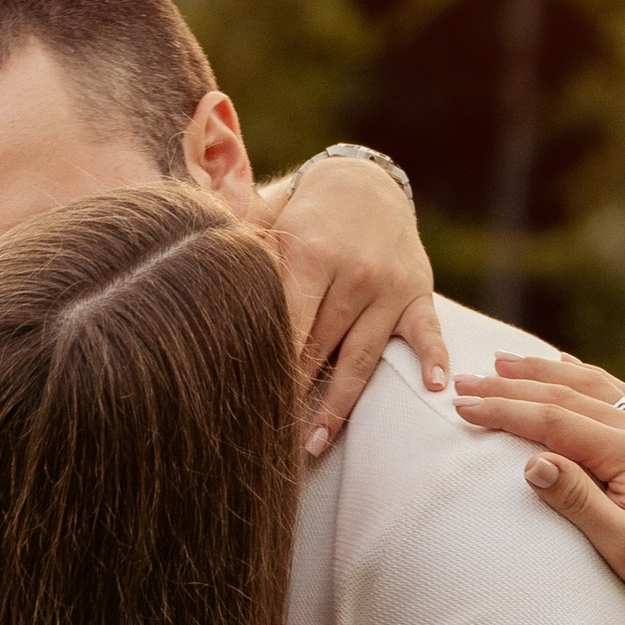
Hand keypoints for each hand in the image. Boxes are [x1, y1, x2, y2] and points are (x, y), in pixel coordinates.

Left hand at [263, 154, 445, 458]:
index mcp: (309, 253)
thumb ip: (238, 242)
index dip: (266, 366)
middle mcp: (352, 274)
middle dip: (292, 396)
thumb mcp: (269, 214)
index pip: (285, 324)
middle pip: (318, 349)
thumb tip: (189, 259)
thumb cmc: (302, 210)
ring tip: (314, 444)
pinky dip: (434, 358)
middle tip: (266, 443)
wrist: (365, 180)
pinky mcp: (418, 294)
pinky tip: (435, 388)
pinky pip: (428, 332)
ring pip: (362, 356)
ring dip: (339, 404)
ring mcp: (388, 288)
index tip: (246, 405)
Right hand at [451, 355, 624, 624]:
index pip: (553, 420)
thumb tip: (533, 462)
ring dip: (542, 372)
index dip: (505, 411)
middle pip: (565, 395)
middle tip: (464, 382)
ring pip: (589, 386)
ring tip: (502, 362)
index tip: (462, 407)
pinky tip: (565, 368)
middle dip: (510, 386)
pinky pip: (613, 393)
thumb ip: (577, 499)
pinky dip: (581, 376)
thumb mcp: (618, 542)